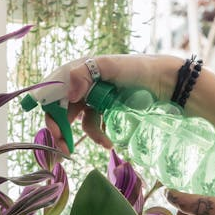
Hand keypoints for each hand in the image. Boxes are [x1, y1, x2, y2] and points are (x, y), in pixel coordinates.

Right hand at [45, 55, 179, 153]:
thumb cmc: (136, 68)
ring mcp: (95, 100)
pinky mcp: (107, 111)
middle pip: (63, 111)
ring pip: (81, 123)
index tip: (56, 130)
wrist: (163, 80)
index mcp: (78, 72)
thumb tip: (70, 95)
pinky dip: (100, 136)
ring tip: (104, 144)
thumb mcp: (108, 65)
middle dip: (61, 131)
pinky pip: (96, 126)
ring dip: (88, 135)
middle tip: (65, 148)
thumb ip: (83, 74)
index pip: (54, 94)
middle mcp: (83, 86)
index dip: (51, 113)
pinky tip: (109, 142)